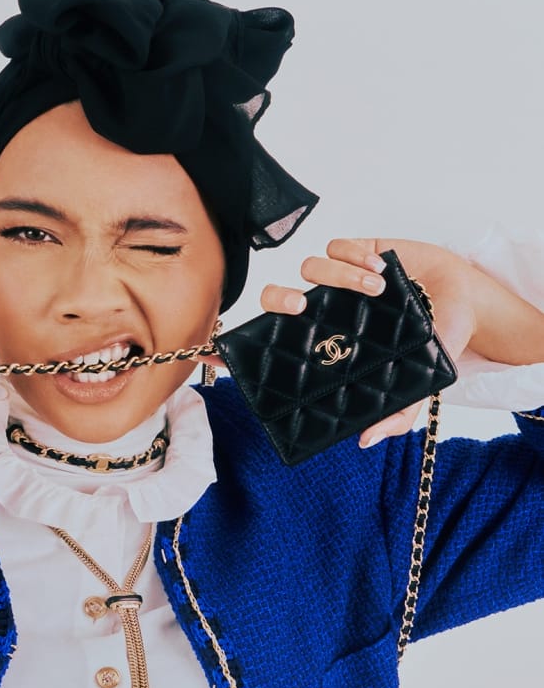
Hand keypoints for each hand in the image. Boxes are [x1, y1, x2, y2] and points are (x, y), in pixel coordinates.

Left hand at [261, 238, 483, 447]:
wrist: (466, 306)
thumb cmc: (430, 345)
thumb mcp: (414, 389)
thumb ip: (393, 416)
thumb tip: (365, 440)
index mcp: (321, 344)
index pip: (272, 342)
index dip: (247, 343)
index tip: (221, 350)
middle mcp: (321, 312)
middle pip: (276, 298)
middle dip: (279, 298)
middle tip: (301, 307)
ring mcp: (336, 281)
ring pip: (311, 269)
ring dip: (338, 276)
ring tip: (376, 288)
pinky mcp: (357, 252)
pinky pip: (338, 247)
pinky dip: (354, 255)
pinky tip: (380, 268)